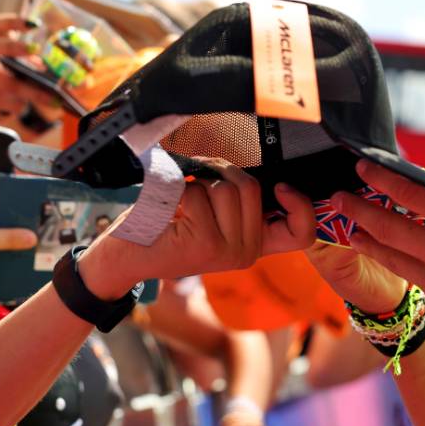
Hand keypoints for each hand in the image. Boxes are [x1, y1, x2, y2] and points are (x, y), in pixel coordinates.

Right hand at [0, 15, 60, 123]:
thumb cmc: (16, 77)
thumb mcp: (29, 67)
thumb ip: (50, 67)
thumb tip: (86, 77)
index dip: (13, 21)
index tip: (36, 23)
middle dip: (14, 45)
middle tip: (36, 47)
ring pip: (8, 84)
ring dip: (34, 91)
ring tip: (57, 98)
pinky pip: (13, 104)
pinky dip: (33, 105)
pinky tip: (48, 105)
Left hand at [76, 160, 326, 298]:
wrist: (123, 256)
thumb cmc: (165, 227)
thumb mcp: (211, 218)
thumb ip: (237, 201)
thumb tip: (251, 169)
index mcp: (254, 246)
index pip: (301, 232)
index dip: (302, 206)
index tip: (281, 187)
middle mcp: (246, 254)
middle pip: (251, 187)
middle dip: (220, 174)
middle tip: (196, 185)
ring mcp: (228, 251)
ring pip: (224, 187)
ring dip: (195, 183)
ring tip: (179, 202)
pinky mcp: (205, 244)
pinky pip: (198, 192)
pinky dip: (176, 190)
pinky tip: (167, 210)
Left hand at [332, 161, 424, 356]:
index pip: (415, 193)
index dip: (384, 178)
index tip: (365, 166)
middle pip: (390, 225)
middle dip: (359, 207)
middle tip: (338, 194)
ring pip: (391, 254)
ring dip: (363, 236)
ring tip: (344, 222)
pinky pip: (407, 274)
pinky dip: (386, 259)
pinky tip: (376, 249)